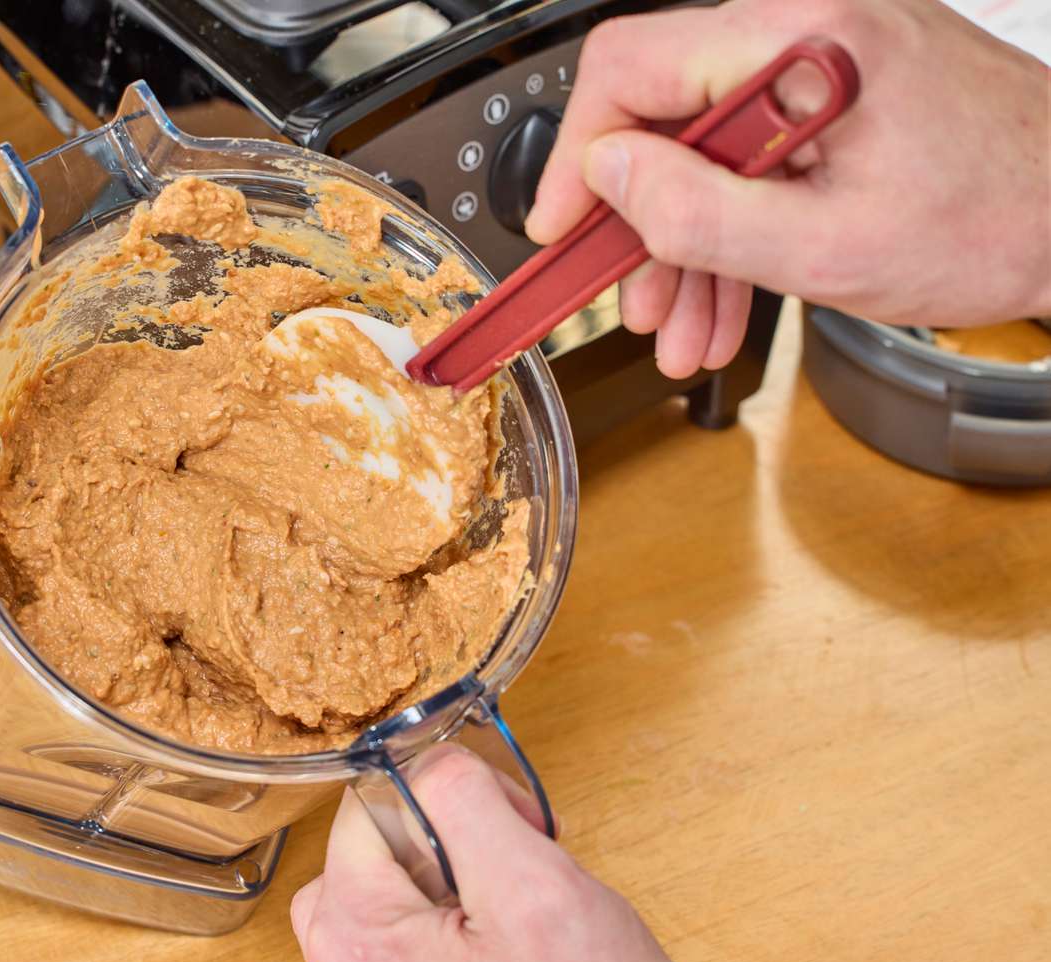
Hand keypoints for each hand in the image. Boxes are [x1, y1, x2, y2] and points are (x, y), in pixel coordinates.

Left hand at [290, 745, 692, 961]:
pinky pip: (403, 938)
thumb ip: (464, 799)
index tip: (509, 820)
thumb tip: (423, 752)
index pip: (365, 808)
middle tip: (519, 862)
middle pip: (368, 852)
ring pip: (388, 892)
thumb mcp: (534, 885)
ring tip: (515, 909)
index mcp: (358, 945)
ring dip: (451, 879)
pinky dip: (450, 923)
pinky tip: (503, 946)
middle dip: (446, 839)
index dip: (443, 795)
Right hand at [524, 0, 1050, 378]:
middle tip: (628, 301)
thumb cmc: (1001, 220)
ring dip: (684, 247)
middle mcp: (807, 29)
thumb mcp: (827, 246)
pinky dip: (732, 231)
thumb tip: (608, 175)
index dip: (578, 158)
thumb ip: (700, 213)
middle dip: (638, 226)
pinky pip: (752, 158)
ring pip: (703, 149)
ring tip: (684, 330)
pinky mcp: (834, 97)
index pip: (631, 67)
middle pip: (662, 115)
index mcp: (802, 39)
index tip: (561, 230)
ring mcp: (820, 63)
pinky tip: (726, 302)